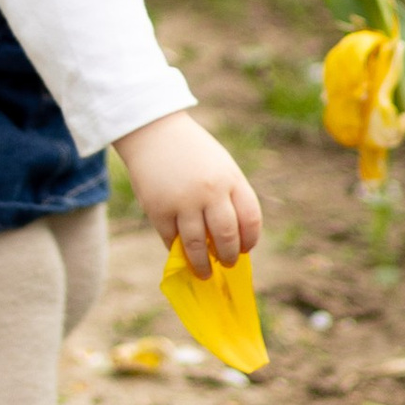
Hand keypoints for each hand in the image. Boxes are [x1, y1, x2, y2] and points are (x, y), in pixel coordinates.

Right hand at [116, 110, 262, 277]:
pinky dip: (178, 251)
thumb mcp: (220, 166)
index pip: (251, 219)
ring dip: (203, 264)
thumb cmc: (192, 152)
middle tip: (227, 263)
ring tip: (205, 272)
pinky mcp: (159, 210)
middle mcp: (210, 192)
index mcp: (230, 179)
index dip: (250, 239)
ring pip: (198, 246)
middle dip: (229, 256)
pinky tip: (181, 254)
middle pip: (227, 236)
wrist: (153, 132)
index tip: (246, 249)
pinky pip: (172, 240)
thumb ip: (229, 196)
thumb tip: (233, 239)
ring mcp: (183, 202)